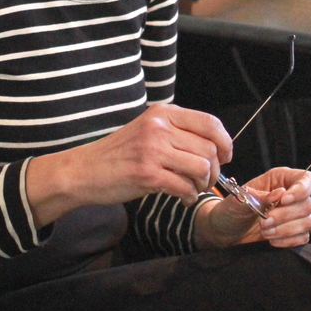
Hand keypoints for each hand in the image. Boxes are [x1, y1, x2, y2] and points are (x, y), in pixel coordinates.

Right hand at [26, 104, 231, 225]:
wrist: (84, 170)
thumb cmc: (119, 153)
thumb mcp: (148, 129)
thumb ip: (177, 132)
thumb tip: (216, 146)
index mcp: (163, 113)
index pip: (210, 123)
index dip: (225, 142)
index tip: (226, 156)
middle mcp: (159, 128)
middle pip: (209, 149)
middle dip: (215, 170)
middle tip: (205, 180)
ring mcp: (153, 150)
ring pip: (201, 168)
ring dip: (203, 184)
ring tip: (192, 188)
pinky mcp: (147, 174)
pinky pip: (185, 187)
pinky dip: (189, 196)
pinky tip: (182, 197)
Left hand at [196, 168, 310, 248]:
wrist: (224, 231)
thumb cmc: (230, 210)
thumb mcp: (239, 200)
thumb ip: (260, 196)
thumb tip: (281, 192)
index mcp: (281, 179)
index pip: (308, 179)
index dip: (301, 190)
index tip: (284, 201)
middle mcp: (291, 195)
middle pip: (307, 204)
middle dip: (285, 216)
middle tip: (264, 222)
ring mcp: (294, 215)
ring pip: (307, 222)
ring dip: (285, 230)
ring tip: (264, 232)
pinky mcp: (293, 232)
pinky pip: (302, 237)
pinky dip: (288, 240)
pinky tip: (271, 240)